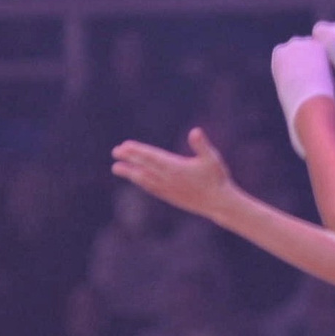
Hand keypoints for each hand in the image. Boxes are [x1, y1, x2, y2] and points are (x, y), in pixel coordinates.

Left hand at [111, 127, 236, 218]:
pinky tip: (136, 180)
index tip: (124, 146)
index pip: (152, 157)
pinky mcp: (171, 197)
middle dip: (129, 159)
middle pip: (145, 167)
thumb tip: (195, 131)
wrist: (219, 204)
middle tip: (115, 152)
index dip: (137, 152)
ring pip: (145, 180)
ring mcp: (169, 190)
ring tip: (117, 168)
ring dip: (130, 173)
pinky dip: (142, 183)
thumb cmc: (217, 179)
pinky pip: (152, 189)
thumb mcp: (212, 158)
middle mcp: (169, 179)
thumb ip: (201, 145)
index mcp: (176, 168)